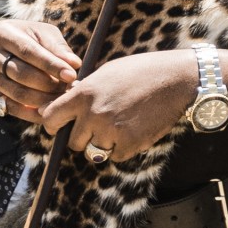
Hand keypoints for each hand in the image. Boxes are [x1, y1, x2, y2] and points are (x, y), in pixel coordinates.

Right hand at [0, 19, 80, 122]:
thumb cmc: (26, 37)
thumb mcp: (40, 32)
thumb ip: (57, 46)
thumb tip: (74, 64)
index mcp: (3, 34)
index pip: (28, 52)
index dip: (51, 65)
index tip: (71, 76)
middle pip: (22, 75)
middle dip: (50, 84)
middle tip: (70, 88)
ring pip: (17, 94)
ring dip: (44, 100)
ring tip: (62, 98)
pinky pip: (11, 108)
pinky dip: (32, 113)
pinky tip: (49, 110)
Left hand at [37, 49, 196, 161]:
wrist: (176, 79)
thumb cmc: (142, 71)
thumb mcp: (107, 73)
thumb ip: (85, 91)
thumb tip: (66, 105)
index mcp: (84, 94)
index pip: (51, 118)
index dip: (52, 125)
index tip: (58, 127)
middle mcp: (93, 114)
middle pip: (72, 142)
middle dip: (82, 137)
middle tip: (97, 128)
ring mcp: (111, 131)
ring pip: (93, 152)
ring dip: (103, 144)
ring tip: (118, 129)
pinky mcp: (130, 144)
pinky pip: (116, 156)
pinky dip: (122, 149)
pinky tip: (133, 131)